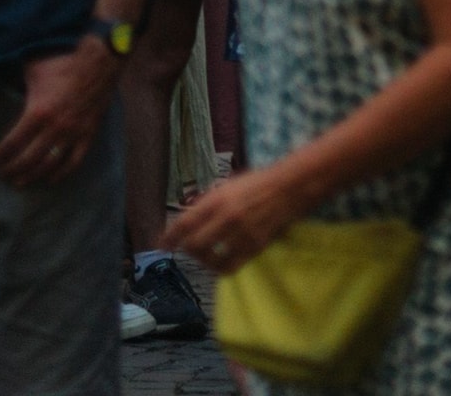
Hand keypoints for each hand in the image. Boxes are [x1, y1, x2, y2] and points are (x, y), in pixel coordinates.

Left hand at [0, 38, 121, 186]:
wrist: (100, 63)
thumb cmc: (64, 64)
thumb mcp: (34, 70)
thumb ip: (16, 81)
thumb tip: (0, 82)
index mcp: (38, 112)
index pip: (12, 143)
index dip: (1, 155)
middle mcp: (54, 128)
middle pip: (28, 159)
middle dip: (13, 170)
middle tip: (4, 174)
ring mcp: (73, 133)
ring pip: (49, 164)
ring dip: (33, 175)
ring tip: (21, 182)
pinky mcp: (88, 135)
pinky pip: (74, 161)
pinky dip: (62, 173)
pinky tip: (51, 179)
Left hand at [164, 160, 310, 272]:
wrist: (290, 187)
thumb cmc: (259, 182)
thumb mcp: (229, 184)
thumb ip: (209, 201)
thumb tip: (189, 217)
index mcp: (217, 199)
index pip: (185, 222)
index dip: (169, 236)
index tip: (160, 245)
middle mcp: (226, 216)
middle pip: (194, 244)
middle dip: (186, 249)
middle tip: (186, 250)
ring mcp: (240, 233)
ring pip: (210, 257)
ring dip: (203, 259)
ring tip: (206, 256)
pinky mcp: (254, 246)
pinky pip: (230, 265)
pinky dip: (221, 267)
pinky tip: (221, 263)